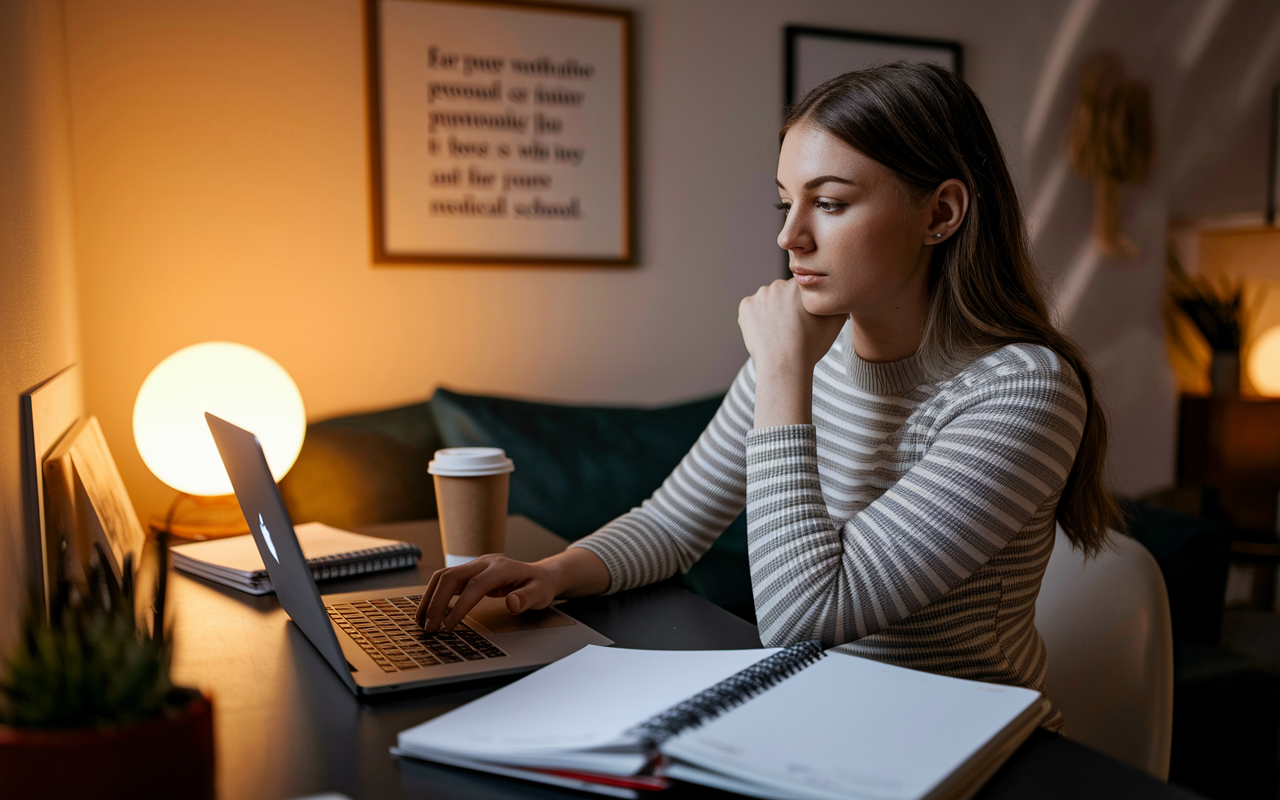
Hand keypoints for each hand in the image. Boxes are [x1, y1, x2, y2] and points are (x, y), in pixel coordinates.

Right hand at [414, 548, 609, 631]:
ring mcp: (475, 566)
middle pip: (450, 577)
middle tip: (429, 628)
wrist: (540, 575)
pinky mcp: (469, 572)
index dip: (458, 607)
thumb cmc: (540, 586)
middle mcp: (484, 563)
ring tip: (421, 622)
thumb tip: (512, 603)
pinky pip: (446, 581)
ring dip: (429, 598)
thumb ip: (527, 598)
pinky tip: (429, 613)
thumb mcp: (541, 594)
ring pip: (443, 577)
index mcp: (500, 568)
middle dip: (436, 603)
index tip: (447, 627)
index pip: (474, 586)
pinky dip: (434, 596)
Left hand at [737, 279, 845, 373]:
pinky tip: (764, 334)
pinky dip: (754, 319)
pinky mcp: (745, 305)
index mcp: (801, 285)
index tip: (802, 320)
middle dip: (785, 307)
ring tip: (777, 333)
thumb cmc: (811, 346)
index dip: (801, 306)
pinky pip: (751, 310)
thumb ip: (836, 303)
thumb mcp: (836, 322)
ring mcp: (761, 294)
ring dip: (770, 312)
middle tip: (789, 328)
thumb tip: (836, 296)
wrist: (784, 363)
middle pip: (782, 294)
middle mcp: (780, 284)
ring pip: (766, 302)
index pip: (800, 291)